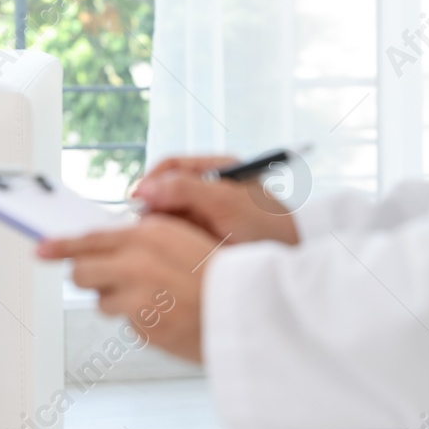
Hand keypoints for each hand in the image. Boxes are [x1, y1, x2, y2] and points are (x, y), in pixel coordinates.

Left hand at [36, 214, 216, 362]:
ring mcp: (137, 295)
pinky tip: (167, 315)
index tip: (39, 249)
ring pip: (101, 301)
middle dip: (90, 277)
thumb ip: (144, 238)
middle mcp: (136, 261)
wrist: (248, 309)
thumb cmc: (219, 273)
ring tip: (155, 299)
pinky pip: (126, 323)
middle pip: (82, 271)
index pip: (90, 238)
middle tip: (110, 280)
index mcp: (147, 233)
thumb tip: (109, 244)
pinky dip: (140, 321)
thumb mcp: (182, 238)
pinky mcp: (142, 325)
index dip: (59, 245)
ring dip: (118, 301)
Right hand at [131, 155, 300, 244]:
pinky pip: (179, 233)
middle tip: (142, 227)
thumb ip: (185, 190)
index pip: (171, 166)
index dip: (150, 181)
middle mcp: (211, 186)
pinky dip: (170, 239)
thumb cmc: (267, 227)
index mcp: (218, 168)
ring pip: (170, 213)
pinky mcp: (208, 235)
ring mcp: (209, 212)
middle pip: (166, 189)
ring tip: (156, 241)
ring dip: (160, 226)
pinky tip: (170, 250)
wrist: (293, 261)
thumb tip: (144, 188)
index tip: (136, 200)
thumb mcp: (225, 203)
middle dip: (153, 207)